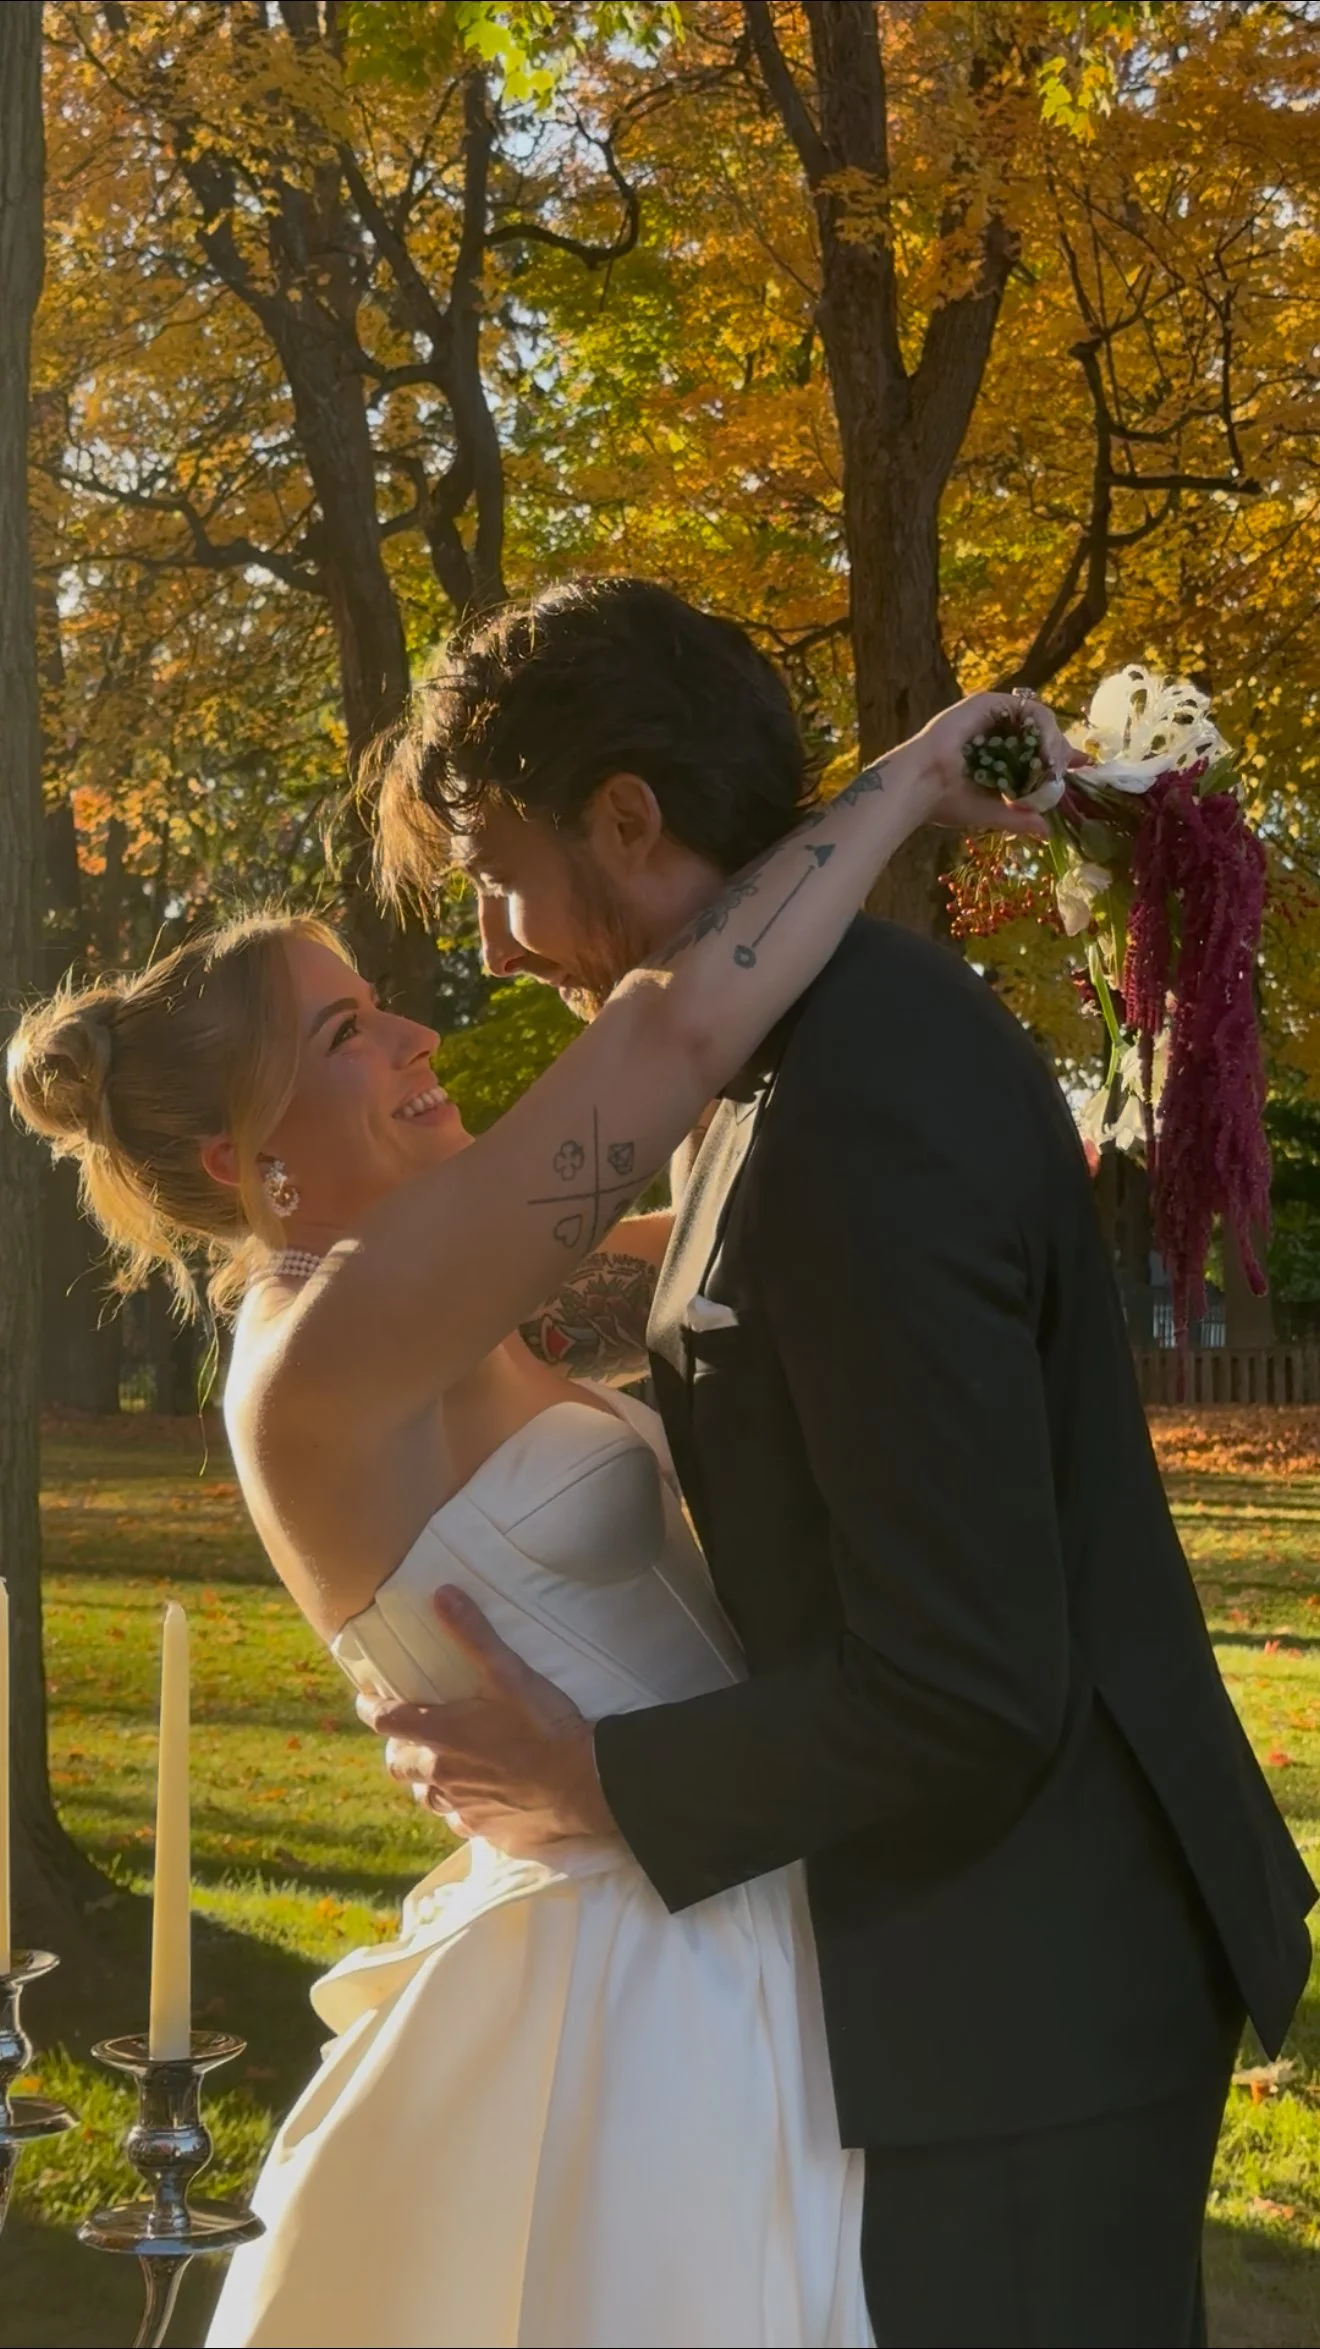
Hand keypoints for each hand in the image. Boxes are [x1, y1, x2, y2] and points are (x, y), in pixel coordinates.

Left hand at [358, 1587, 617, 1855]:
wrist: (583, 1783)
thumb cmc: (544, 1726)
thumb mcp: (510, 1673)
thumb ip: (474, 1634)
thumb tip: (442, 1594)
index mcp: (442, 1734)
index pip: (385, 1720)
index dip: (370, 1708)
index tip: (366, 1700)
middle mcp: (442, 1774)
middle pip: (398, 1765)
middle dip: (397, 1749)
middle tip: (408, 1736)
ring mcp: (462, 1805)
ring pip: (426, 1797)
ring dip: (426, 1781)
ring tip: (440, 1767)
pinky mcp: (485, 1828)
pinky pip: (459, 1821)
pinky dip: (460, 1809)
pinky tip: (475, 1798)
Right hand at [913, 689, 1087, 837]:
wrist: (920, 787)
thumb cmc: (946, 802)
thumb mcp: (991, 813)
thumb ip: (1019, 818)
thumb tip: (1047, 832)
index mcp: (994, 755)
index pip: (1035, 748)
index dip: (1060, 756)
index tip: (1082, 765)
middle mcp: (994, 732)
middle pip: (1041, 733)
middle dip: (1058, 751)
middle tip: (1062, 772)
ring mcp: (991, 716)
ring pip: (1039, 719)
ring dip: (1052, 741)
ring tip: (1052, 765)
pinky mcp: (988, 703)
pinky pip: (1027, 708)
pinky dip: (1042, 728)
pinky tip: (1044, 751)